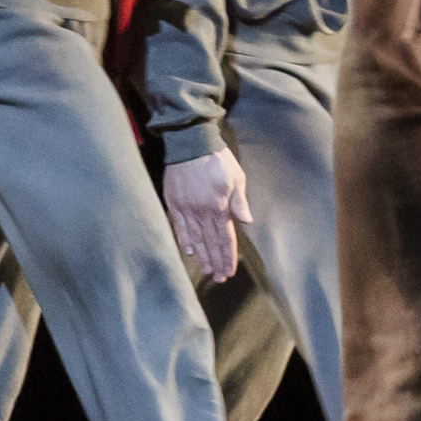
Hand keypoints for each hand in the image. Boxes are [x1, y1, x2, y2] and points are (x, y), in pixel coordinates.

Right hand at [162, 145, 251, 281]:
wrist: (190, 143)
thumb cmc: (217, 158)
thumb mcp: (236, 177)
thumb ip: (239, 201)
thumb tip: (246, 221)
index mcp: (219, 207)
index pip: (225, 238)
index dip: (228, 256)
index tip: (229, 271)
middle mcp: (202, 212)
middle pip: (210, 243)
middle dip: (216, 262)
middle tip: (219, 278)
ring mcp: (186, 209)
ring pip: (195, 239)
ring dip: (202, 256)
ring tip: (206, 271)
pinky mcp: (174, 202)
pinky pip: (179, 227)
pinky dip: (184, 240)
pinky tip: (189, 252)